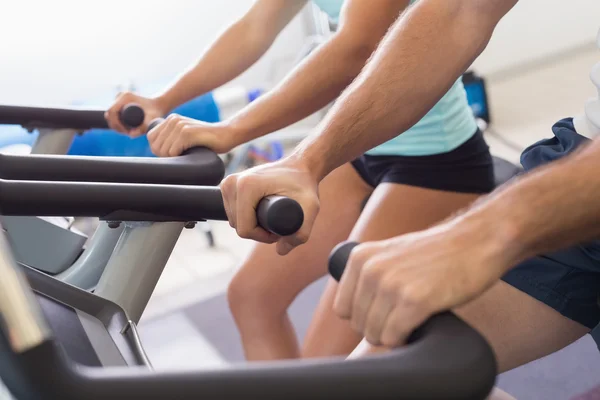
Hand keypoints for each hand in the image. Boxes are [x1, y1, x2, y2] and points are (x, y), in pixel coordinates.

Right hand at [105, 92, 166, 136]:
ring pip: (111, 115)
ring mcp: (119, 98)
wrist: (159, 105)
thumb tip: (130, 135)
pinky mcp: (120, 102)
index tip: (126, 132)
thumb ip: (143, 128)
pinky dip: (117, 121)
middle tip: (128, 133)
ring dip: (116, 125)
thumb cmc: (157, 112)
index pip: (112, 112)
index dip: (116, 124)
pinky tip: (126, 128)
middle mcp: (120, 96)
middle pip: (110, 114)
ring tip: (128, 131)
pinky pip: (114, 113)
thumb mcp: (151, 120)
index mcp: (125, 97)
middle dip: (116, 126)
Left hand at [147, 114, 236, 156]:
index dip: (160, 150)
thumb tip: (155, 150)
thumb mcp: (185, 137)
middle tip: (182, 155)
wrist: (227, 135)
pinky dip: (181, 157)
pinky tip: (192, 152)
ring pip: (164, 151)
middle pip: (156, 146)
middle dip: (166, 156)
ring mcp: (179, 125)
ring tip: (188, 153)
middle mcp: (173, 119)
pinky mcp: (186, 132)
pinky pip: (173, 152)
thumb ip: (171, 139)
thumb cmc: (207, 141)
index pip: (151, 138)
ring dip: (174, 158)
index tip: (174, 152)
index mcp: (171, 119)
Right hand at [220, 156, 319, 254]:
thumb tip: (281, 250)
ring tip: (271, 214)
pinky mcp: (228, 185)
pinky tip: (260, 209)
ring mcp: (228, 183)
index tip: (279, 230)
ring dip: (251, 224)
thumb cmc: (304, 183)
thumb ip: (301, 233)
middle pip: (238, 226)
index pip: (245, 229)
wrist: (299, 166)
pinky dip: (245, 216)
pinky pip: (232, 213)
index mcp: (246, 186)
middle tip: (278, 222)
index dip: (263, 236)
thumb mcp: (310, 207)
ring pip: (234, 221)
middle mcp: (233, 183)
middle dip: (258, 231)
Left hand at [333, 220, 507, 346]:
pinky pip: (394, 337)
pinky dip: (405, 339)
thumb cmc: (436, 253)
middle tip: (403, 317)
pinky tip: (419, 326)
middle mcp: (371, 269)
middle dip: (379, 328)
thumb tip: (351, 314)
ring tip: (412, 320)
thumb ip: (368, 276)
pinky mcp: (415, 301)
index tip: (384, 312)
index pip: (343, 309)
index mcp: (360, 257)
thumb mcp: (389, 254)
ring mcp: (391, 284)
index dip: (364, 317)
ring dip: (393, 336)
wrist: (477, 241)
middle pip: (358, 324)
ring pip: (374, 334)